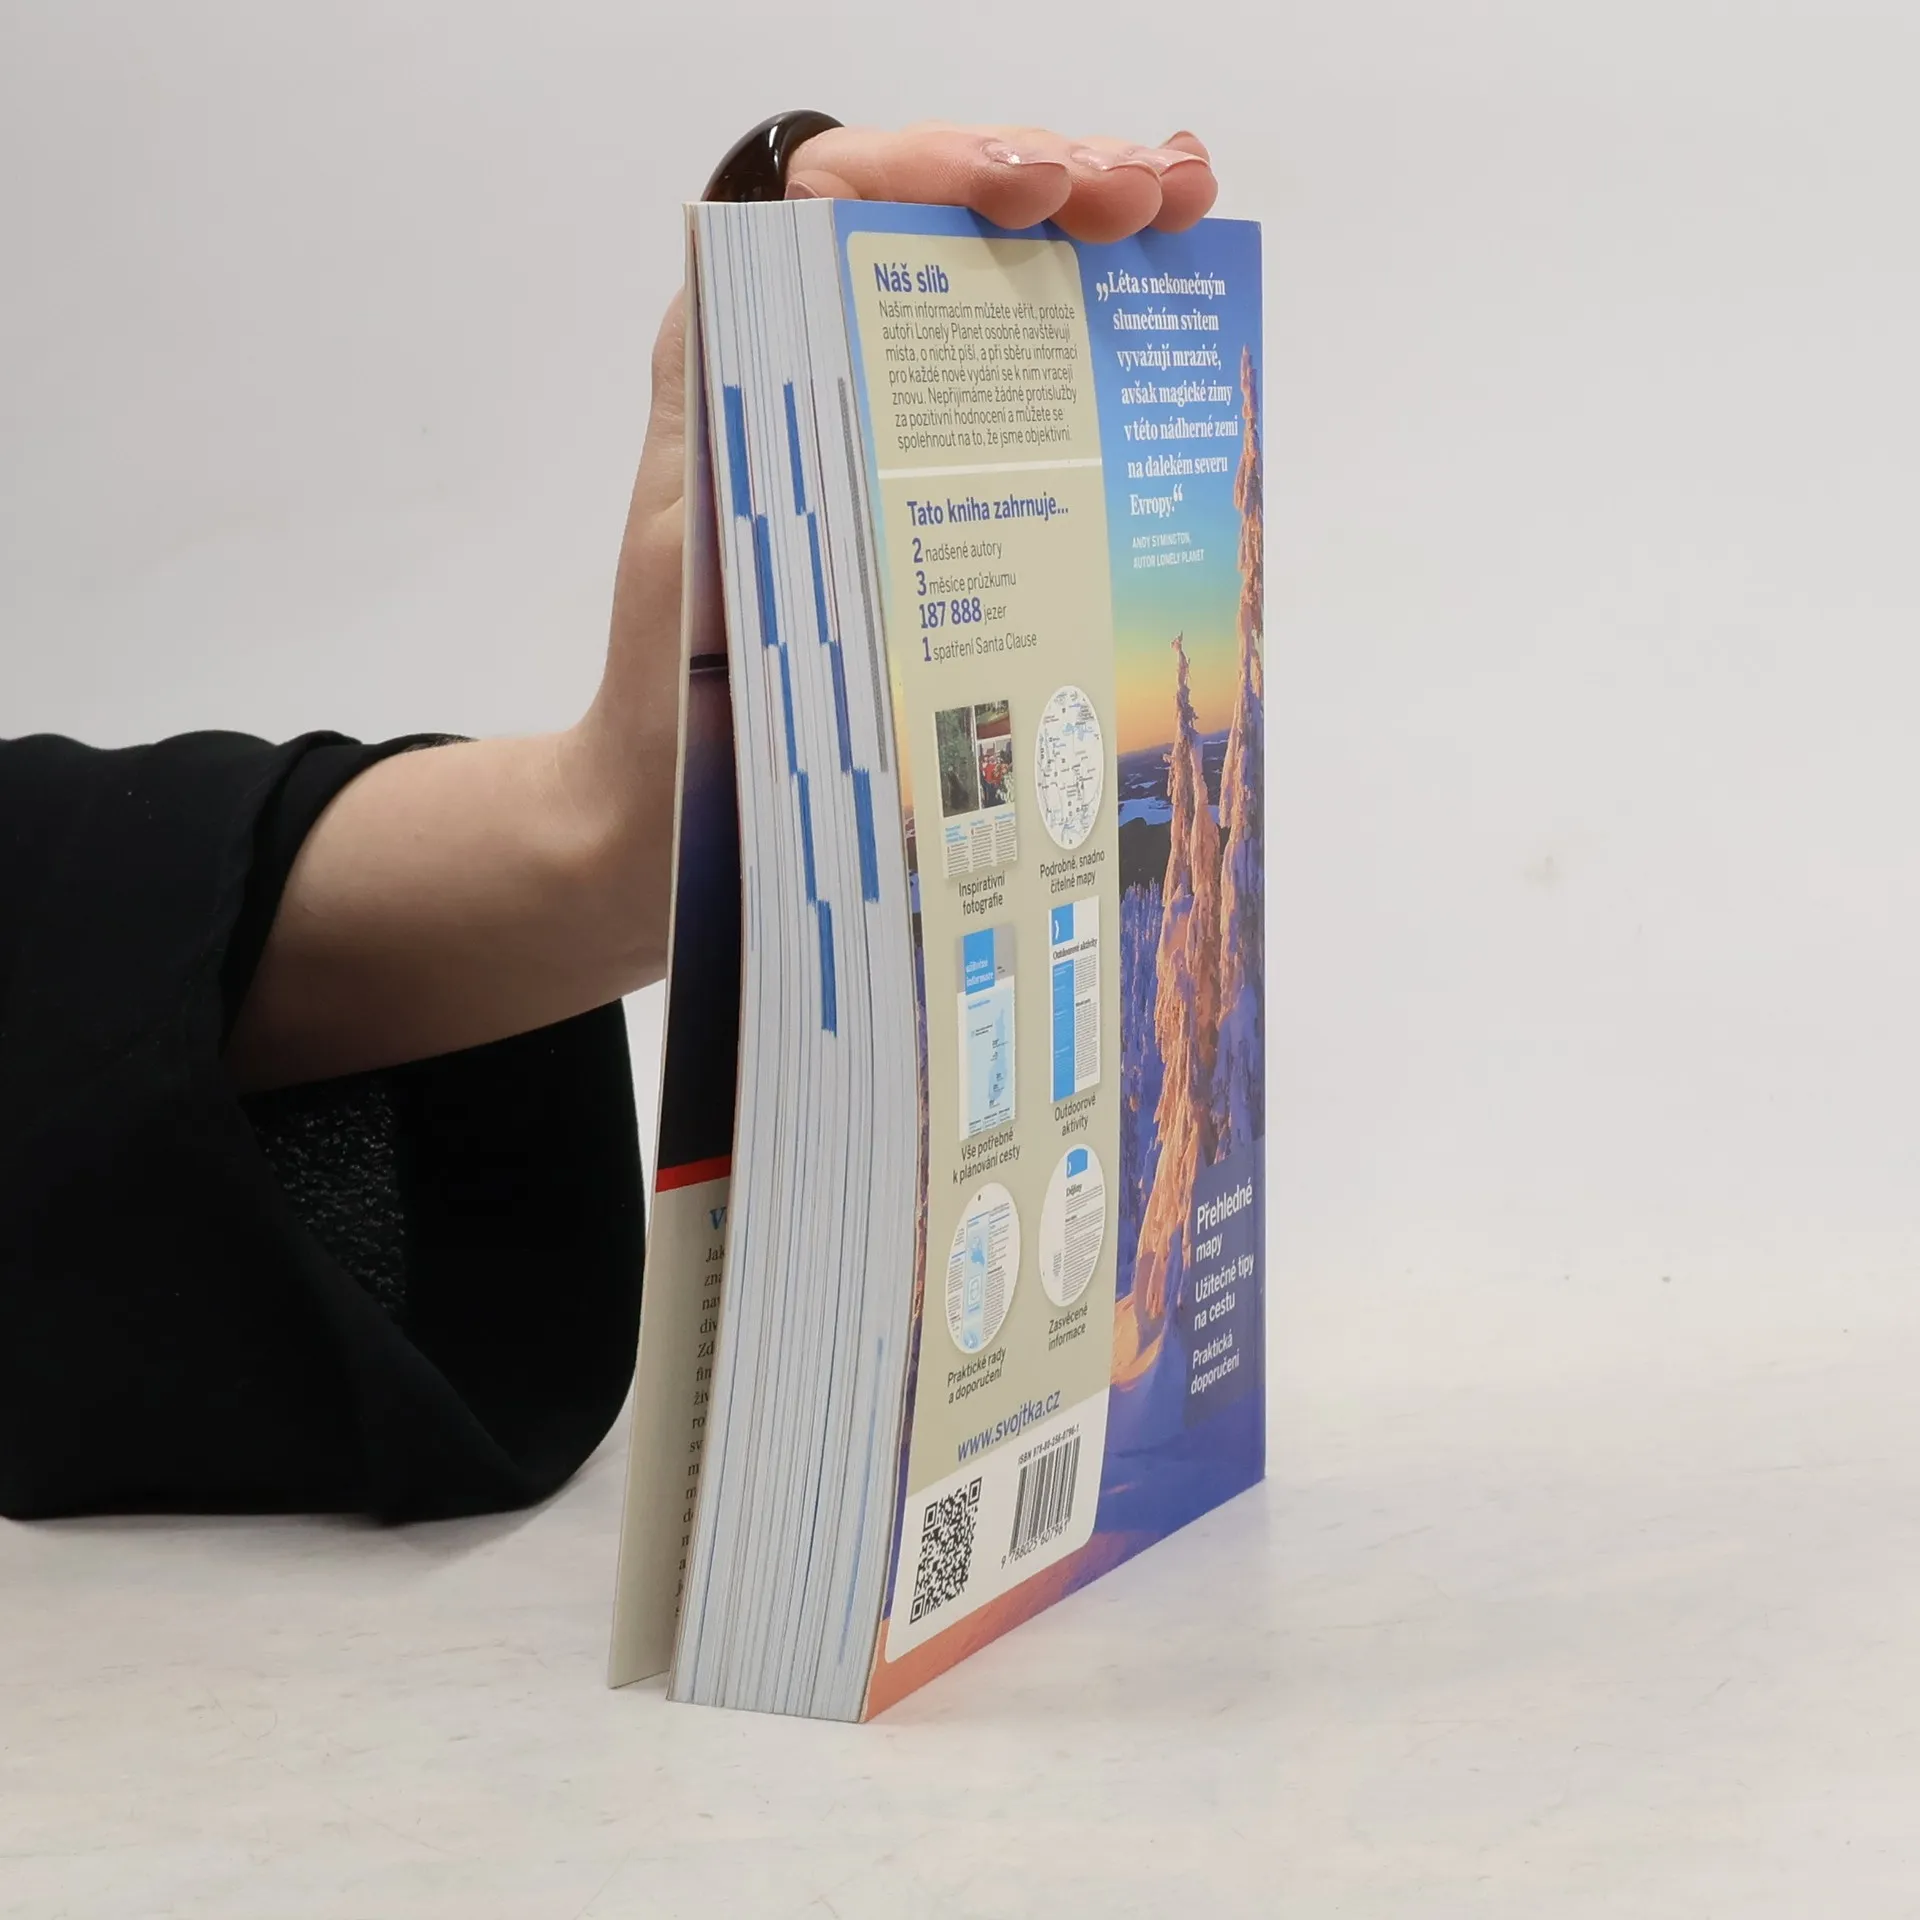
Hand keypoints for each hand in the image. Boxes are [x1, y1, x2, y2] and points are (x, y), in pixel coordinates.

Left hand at [229, 124, 1217, 1089]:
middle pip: (949, 227)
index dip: (946, 163)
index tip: (1040, 191)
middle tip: (1155, 195)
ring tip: (1176, 218)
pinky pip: (1023, 417)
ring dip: (1097, 249)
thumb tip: (806, 268)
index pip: (846, 192)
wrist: (683, 813)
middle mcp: (824, 376)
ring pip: (1000, 305)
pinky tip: (1161, 337)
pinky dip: (1099, 364)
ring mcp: (892, 444)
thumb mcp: (687, 523)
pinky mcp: (936, 513)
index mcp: (751, 355)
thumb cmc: (671, 688)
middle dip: (1062, 181)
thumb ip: (724, 396)